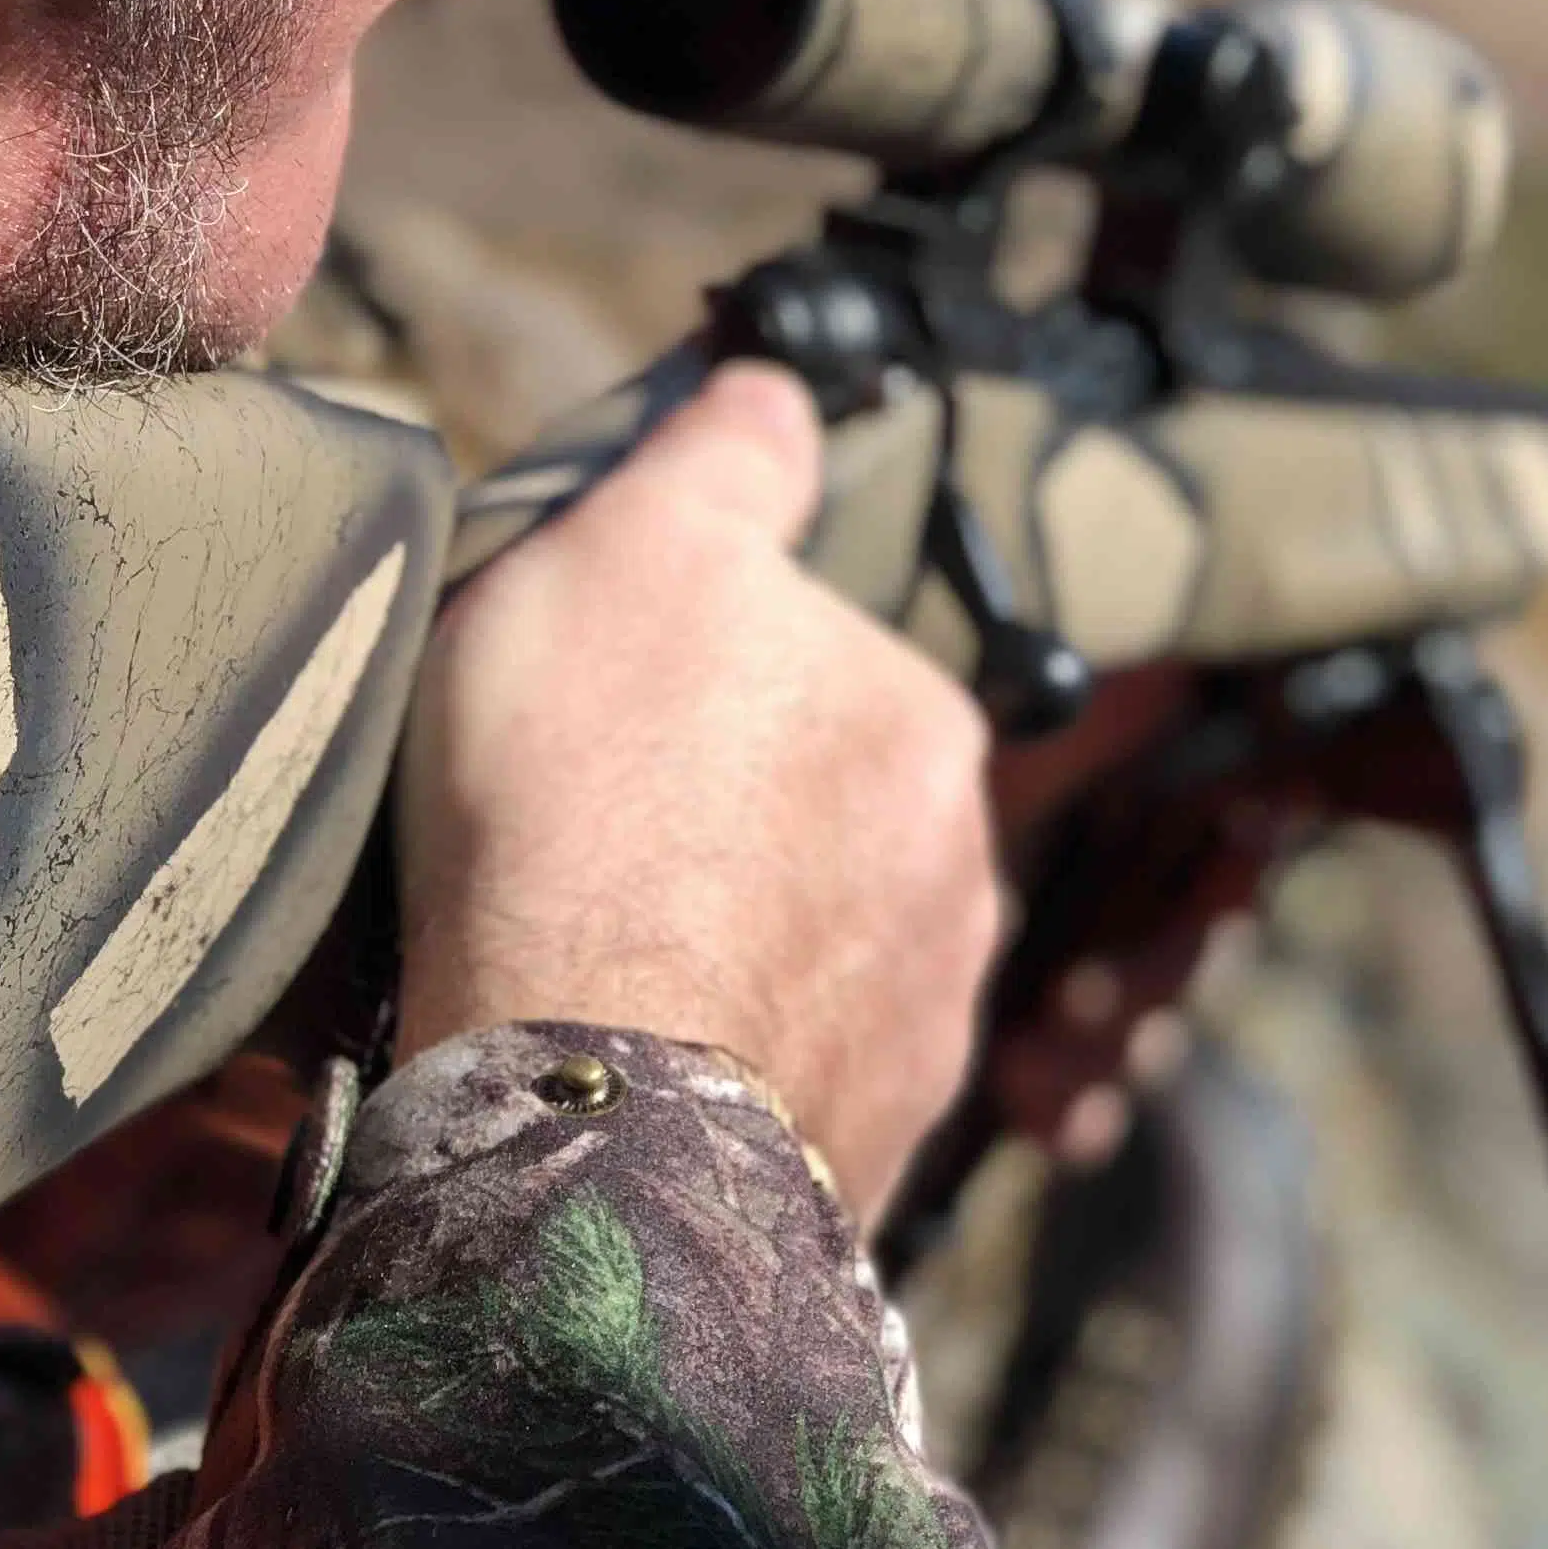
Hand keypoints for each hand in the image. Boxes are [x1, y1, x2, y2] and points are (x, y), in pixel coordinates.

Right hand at [395, 361, 1002, 1223]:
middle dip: (732, 814)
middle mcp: (960, 874)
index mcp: (925, 718)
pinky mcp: (866, 1157)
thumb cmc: (590, 800)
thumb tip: (780, 391)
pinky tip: (628, 1053)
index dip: (696, 671)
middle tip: (586, 829)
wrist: (586, 1094)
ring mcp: (918, 1031)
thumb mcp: (634, 549)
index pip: (815, 659)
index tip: (602, 704)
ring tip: (594, 956)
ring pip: (811, 947)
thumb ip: (723, 461)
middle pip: (823, 808)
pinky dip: (720, 1058)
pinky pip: (780, 1074)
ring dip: (731, 943)